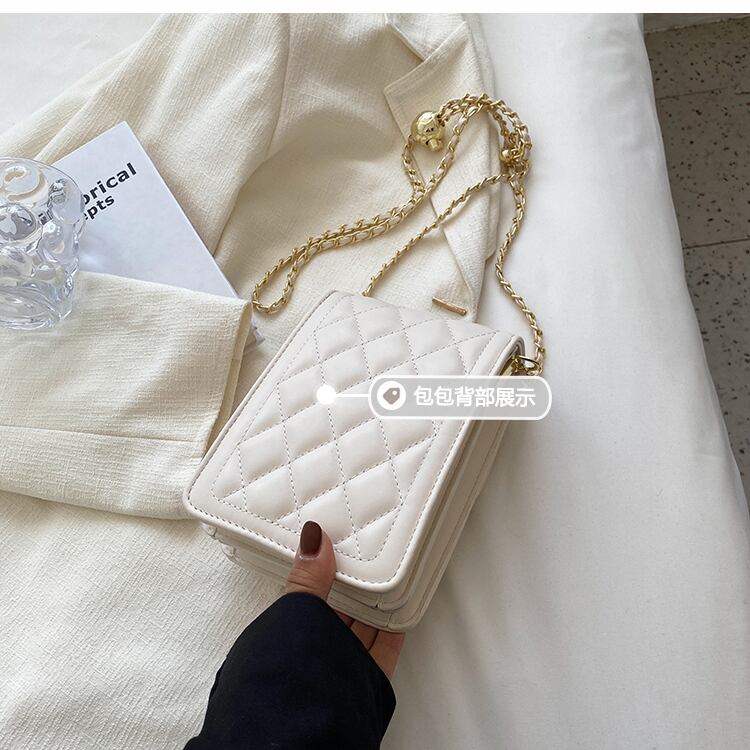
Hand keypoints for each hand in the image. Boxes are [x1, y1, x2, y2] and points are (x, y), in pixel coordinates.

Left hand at [285, 520, 404, 679]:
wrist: (305, 731)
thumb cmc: (286, 675)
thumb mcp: (295, 612)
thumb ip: (308, 578)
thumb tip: (314, 538)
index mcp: (291, 630)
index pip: (310, 594)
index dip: (324, 571)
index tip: (340, 547)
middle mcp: (315, 649)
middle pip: (340, 609)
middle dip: (353, 585)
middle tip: (369, 556)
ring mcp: (341, 664)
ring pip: (362, 626)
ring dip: (375, 603)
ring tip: (388, 574)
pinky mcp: (366, 678)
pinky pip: (383, 647)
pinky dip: (393, 628)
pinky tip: (400, 609)